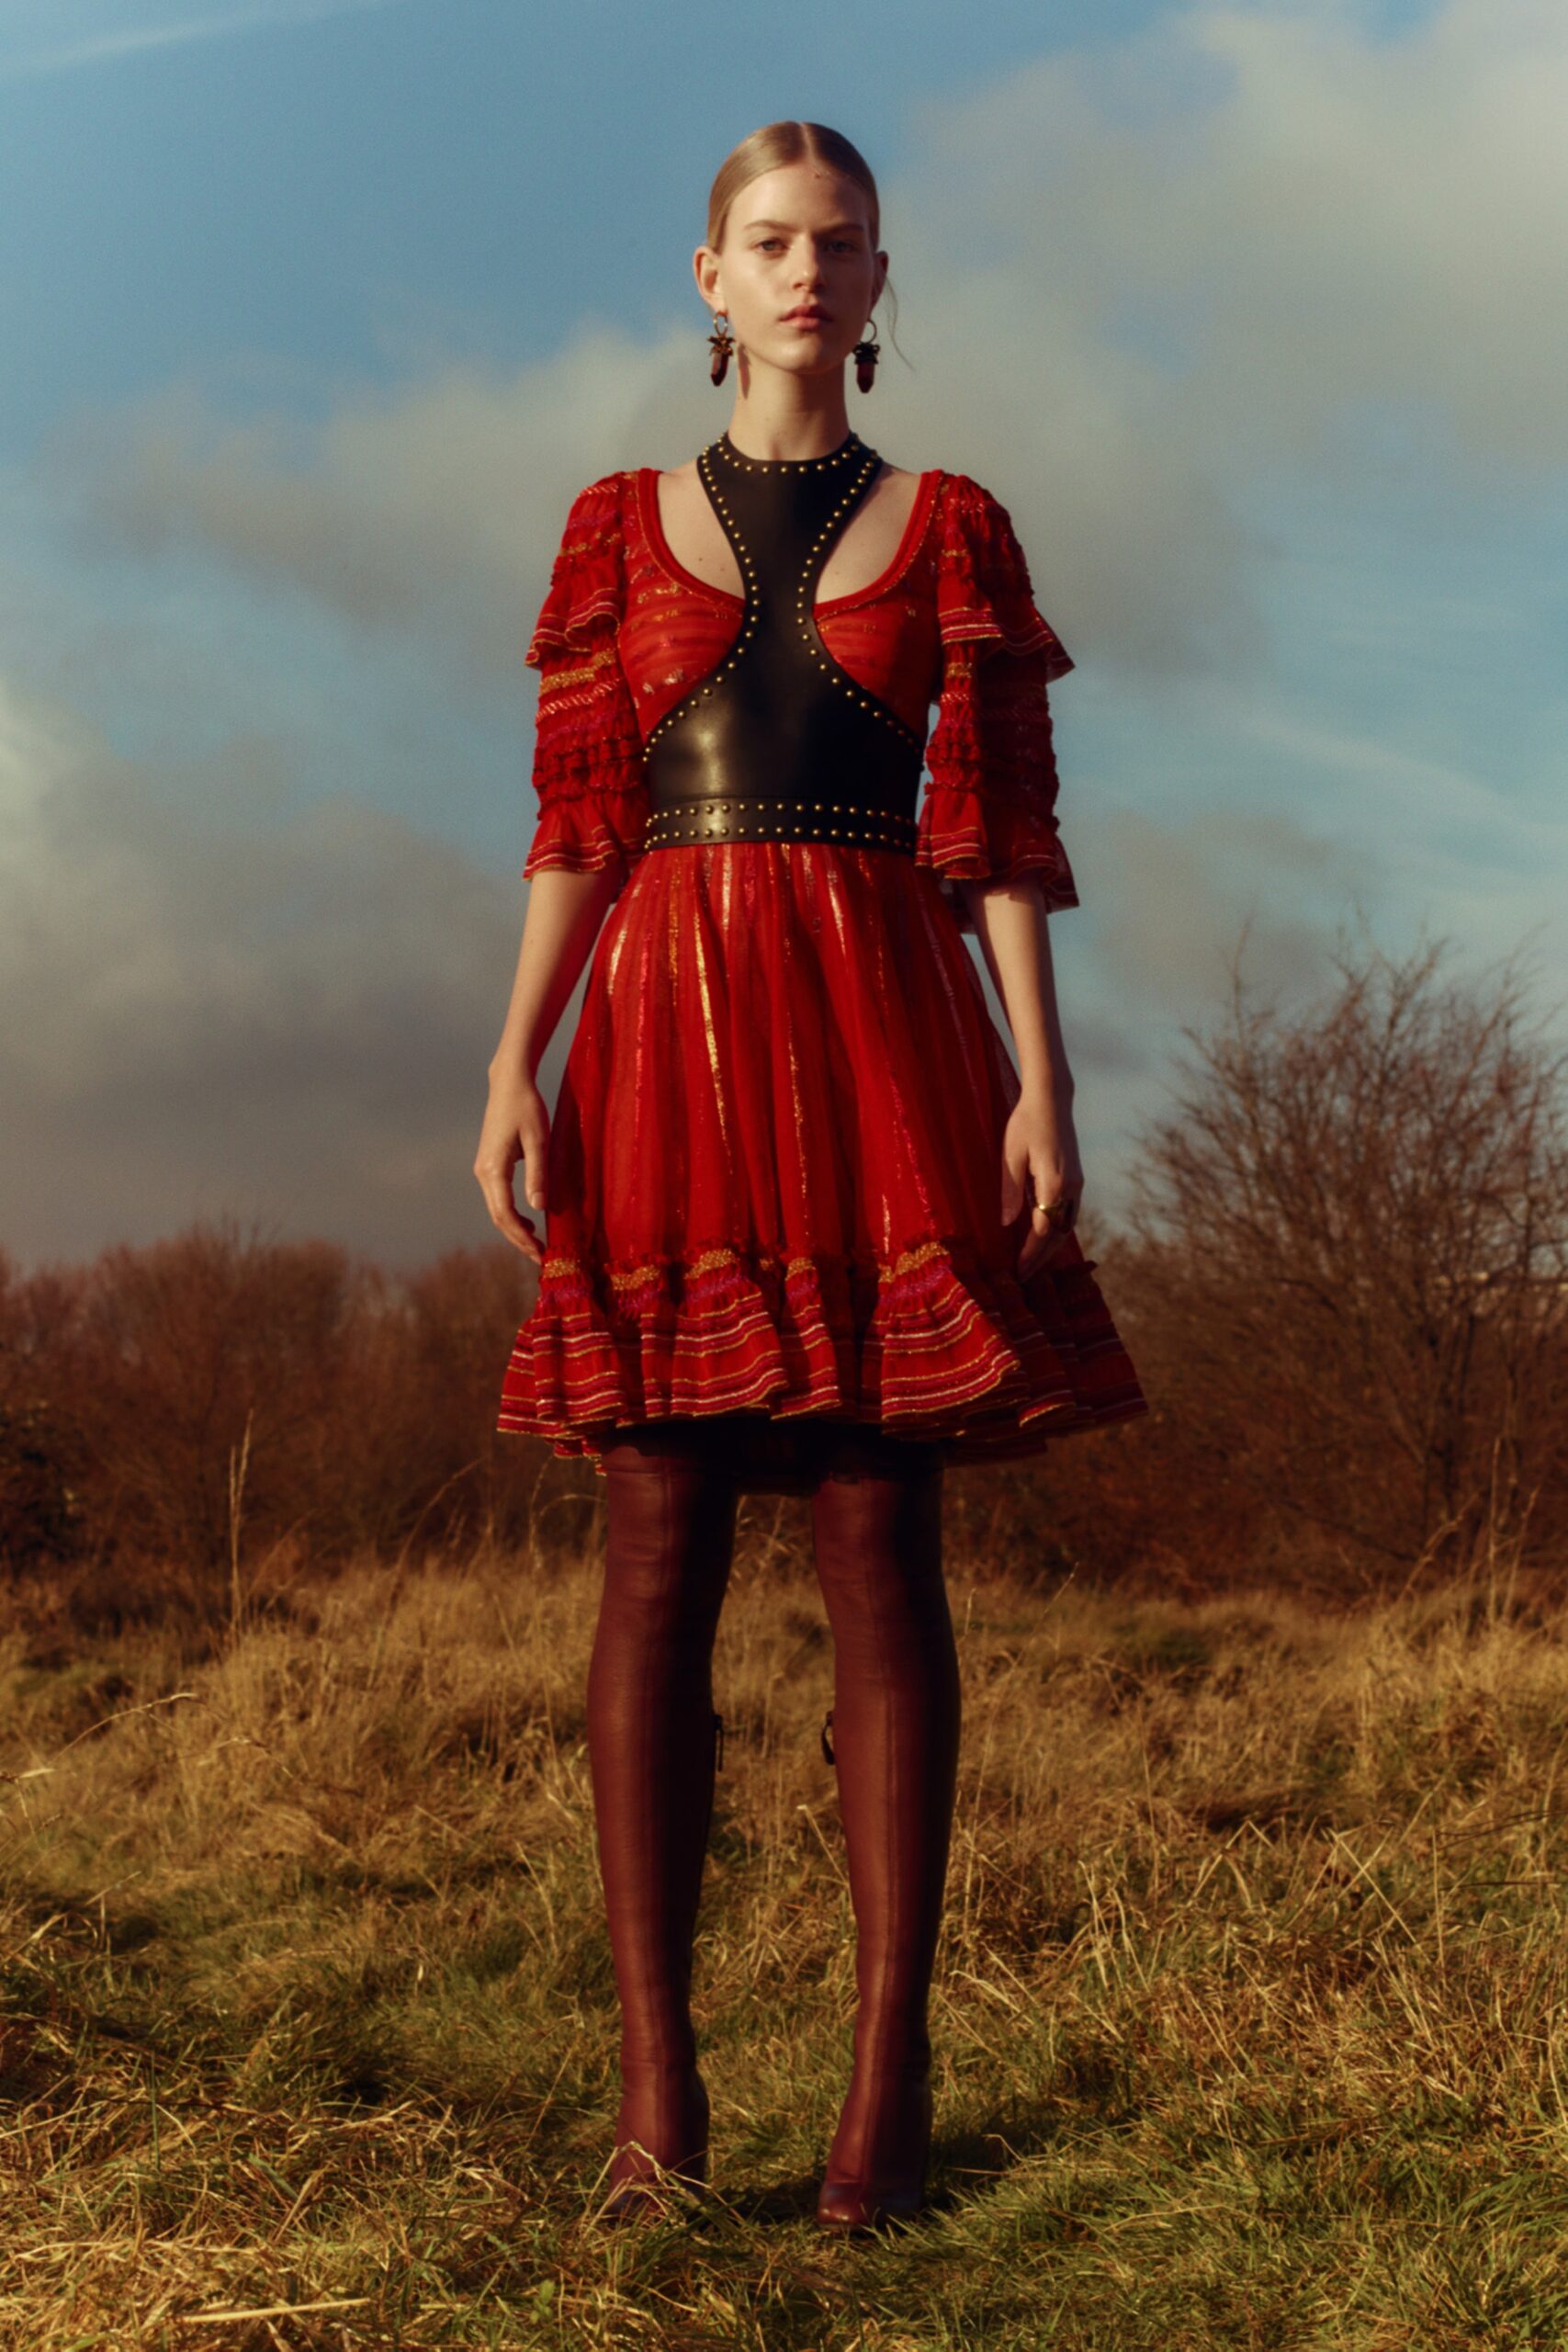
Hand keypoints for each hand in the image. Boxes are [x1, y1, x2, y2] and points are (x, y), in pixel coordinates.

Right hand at [475, 1068, 548, 1263]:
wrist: (509, 1084)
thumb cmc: (528, 1108)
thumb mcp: (540, 1141)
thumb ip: (539, 1175)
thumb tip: (539, 1209)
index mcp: (494, 1169)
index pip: (505, 1214)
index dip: (522, 1237)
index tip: (541, 1253)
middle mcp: (483, 1173)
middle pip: (498, 1218)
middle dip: (518, 1240)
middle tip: (541, 1258)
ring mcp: (483, 1169)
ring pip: (496, 1210)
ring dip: (515, 1230)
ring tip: (537, 1245)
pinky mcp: (489, 1165)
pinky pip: (498, 1199)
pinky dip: (511, 1215)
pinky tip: (529, 1221)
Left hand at [1001, 1091, 1083, 1280]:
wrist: (1052, 1100)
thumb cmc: (1026, 1123)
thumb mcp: (1010, 1155)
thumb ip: (1010, 1191)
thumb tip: (1005, 1223)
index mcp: (1053, 1183)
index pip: (1042, 1229)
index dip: (1030, 1253)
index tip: (1017, 1270)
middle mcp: (1071, 1188)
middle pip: (1059, 1234)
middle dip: (1041, 1257)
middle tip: (1023, 1277)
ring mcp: (1078, 1184)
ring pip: (1067, 1226)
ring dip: (1051, 1247)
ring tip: (1033, 1264)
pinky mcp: (1077, 1179)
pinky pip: (1070, 1214)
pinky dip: (1058, 1232)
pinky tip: (1044, 1240)